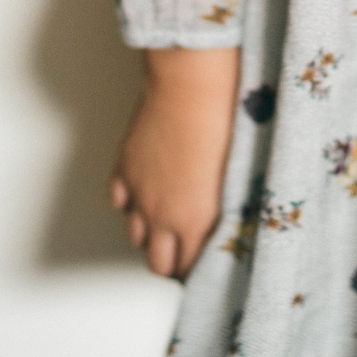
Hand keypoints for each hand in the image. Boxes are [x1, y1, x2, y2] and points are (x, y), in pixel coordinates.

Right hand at [110, 46, 240, 279]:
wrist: (192, 84)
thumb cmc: (225, 118)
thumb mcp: (237, 173)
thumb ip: (228, 204)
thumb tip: (231, 217)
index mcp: (195, 219)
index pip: (189, 268)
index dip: (198, 273)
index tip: (207, 268)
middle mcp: (162, 213)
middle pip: (158, 262)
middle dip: (172, 263)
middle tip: (186, 254)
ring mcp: (140, 191)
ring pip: (134, 235)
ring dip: (149, 236)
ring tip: (166, 227)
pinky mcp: (126, 167)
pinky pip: (119, 201)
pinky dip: (129, 204)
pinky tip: (144, 196)